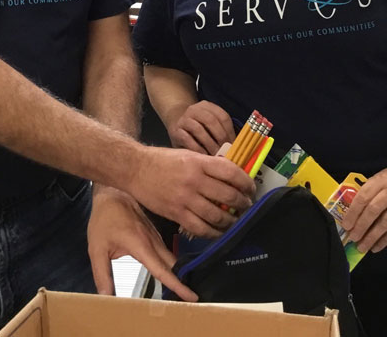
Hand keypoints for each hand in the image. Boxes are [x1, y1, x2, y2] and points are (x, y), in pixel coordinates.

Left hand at [87, 185, 196, 302]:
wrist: (112, 193)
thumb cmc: (104, 219)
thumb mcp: (96, 248)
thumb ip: (102, 273)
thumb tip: (106, 296)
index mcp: (141, 245)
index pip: (163, 270)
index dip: (177, 285)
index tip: (192, 297)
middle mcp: (154, 241)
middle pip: (173, 265)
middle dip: (183, 282)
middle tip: (192, 300)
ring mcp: (156, 236)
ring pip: (172, 257)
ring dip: (179, 273)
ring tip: (185, 291)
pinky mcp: (155, 234)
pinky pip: (167, 251)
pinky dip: (171, 264)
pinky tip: (172, 273)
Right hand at [127, 146, 254, 238]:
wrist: (135, 169)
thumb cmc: (162, 160)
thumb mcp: (188, 154)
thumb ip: (208, 165)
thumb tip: (231, 176)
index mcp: (199, 162)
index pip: (231, 172)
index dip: (246, 182)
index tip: (251, 188)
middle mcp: (194, 181)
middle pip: (228, 195)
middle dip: (243, 203)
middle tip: (247, 205)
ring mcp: (185, 199)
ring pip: (217, 215)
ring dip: (232, 220)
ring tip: (236, 220)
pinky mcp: (176, 214)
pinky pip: (200, 228)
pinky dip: (214, 232)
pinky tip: (219, 231)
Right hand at [167, 100, 234, 154]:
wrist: (175, 121)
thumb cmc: (197, 126)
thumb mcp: (209, 124)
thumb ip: (221, 131)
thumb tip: (235, 147)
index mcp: (207, 106)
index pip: (223, 116)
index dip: (230, 132)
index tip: (235, 145)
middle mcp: (195, 110)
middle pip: (211, 121)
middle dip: (220, 138)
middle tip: (226, 152)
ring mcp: (184, 119)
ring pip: (199, 129)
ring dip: (209, 144)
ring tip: (215, 155)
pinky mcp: (176, 130)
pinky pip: (187, 139)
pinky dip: (197, 149)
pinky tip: (203, 156)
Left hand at [339, 164, 386, 253]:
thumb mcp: (376, 180)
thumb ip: (365, 195)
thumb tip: (351, 217)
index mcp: (379, 181)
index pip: (363, 197)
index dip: (353, 213)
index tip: (346, 226)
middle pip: (374, 210)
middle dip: (361, 226)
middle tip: (352, 238)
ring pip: (386, 222)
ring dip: (372, 237)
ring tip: (362, 247)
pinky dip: (385, 240)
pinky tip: (375, 247)